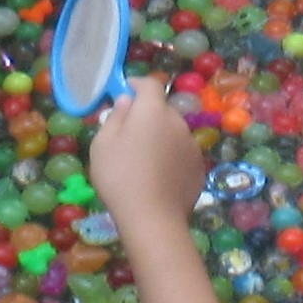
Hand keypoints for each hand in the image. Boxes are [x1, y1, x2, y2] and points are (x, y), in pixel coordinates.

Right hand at [86, 87, 204, 231]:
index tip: (125, 92)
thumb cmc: (120, 177)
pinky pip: (181, 153)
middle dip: (147, 115)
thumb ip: (115, 117)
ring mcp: (192, 145)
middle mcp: (178, 122)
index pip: (150, 84)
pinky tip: (159, 177)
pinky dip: (171, 157)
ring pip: (173, 133)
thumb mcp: (103, 144)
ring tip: (144, 161)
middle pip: (162, 110)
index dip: (137, 85)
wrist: (153, 217)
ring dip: (160, 137)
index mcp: (153, 111)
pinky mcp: (199, 167)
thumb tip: (126, 102)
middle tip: (128, 135)